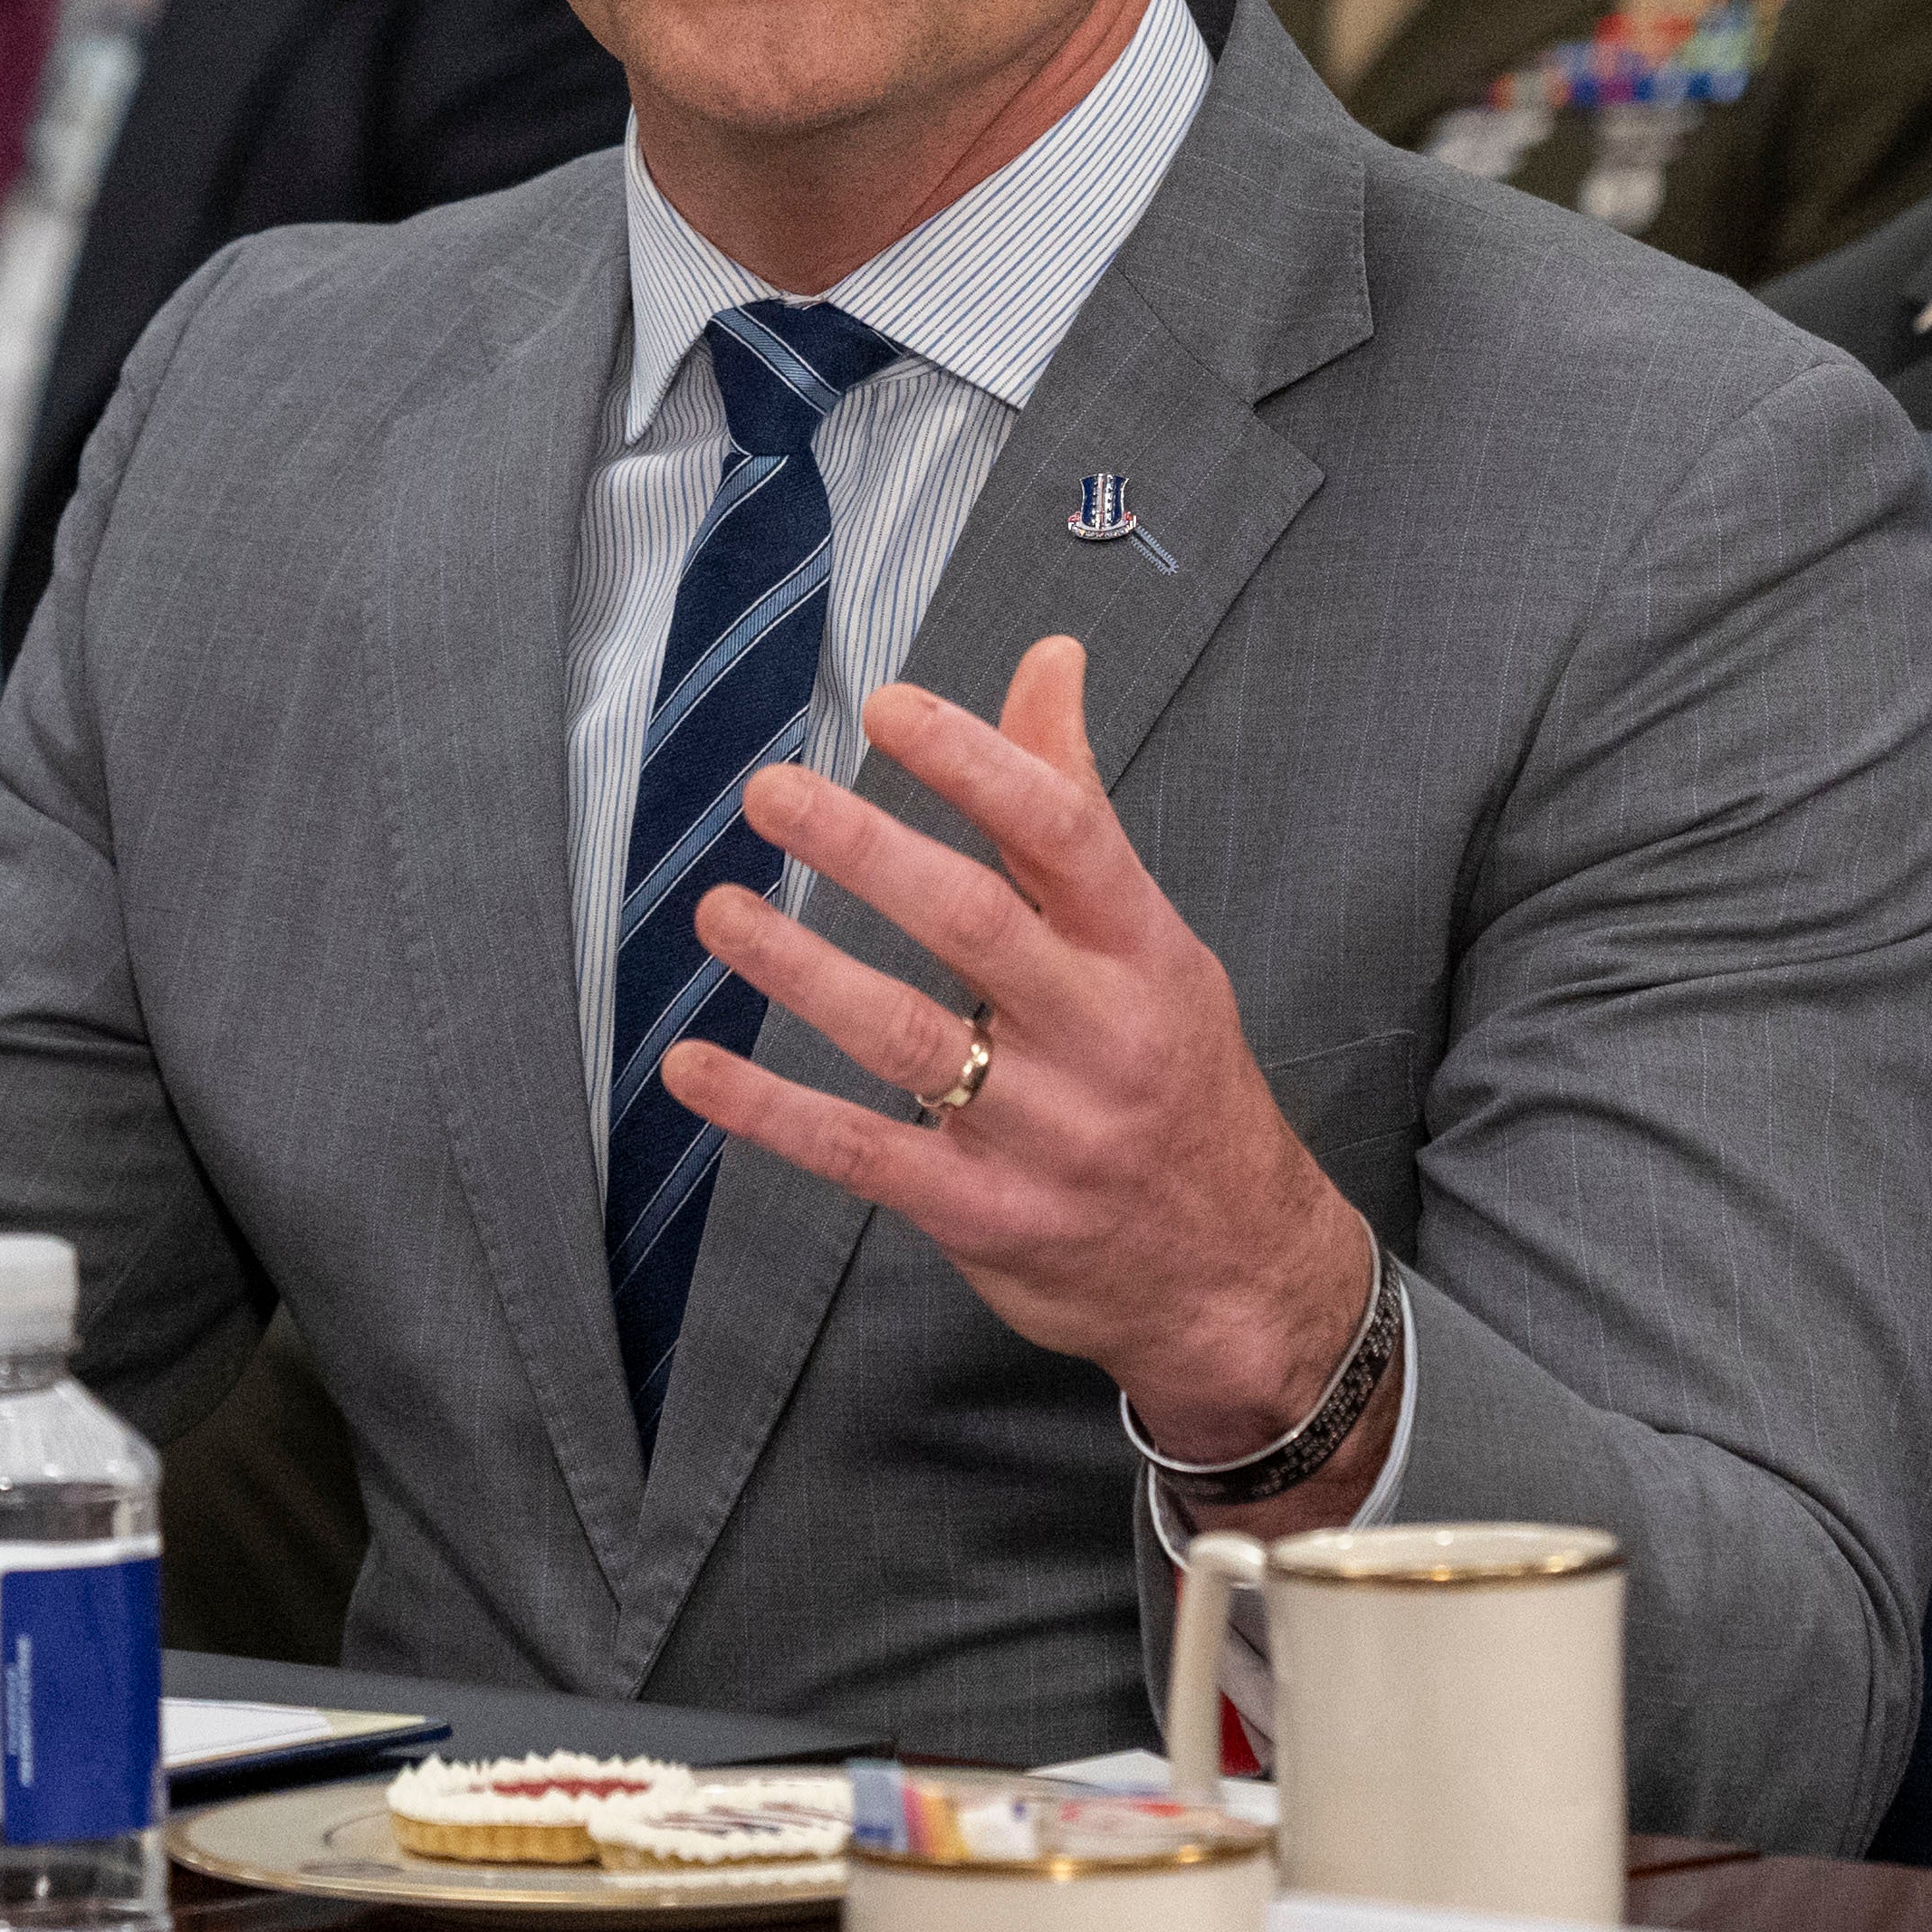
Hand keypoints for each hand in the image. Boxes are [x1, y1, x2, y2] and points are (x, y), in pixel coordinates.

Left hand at [668, 640, 1378, 1504]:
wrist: (1238, 1272)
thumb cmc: (1177, 1074)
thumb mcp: (1153, 939)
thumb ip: (1074, 805)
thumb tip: (1048, 659)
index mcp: (1143, 948)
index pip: (1063, 834)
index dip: (977, 764)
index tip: (889, 707)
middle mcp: (1097, 1032)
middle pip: (975, 923)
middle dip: (867, 850)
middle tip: (773, 791)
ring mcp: (1042, 1132)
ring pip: (907, 1037)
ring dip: (802, 969)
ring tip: (720, 909)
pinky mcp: (984, 1215)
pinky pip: (864, 1153)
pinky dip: (770, 1110)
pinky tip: (693, 1067)